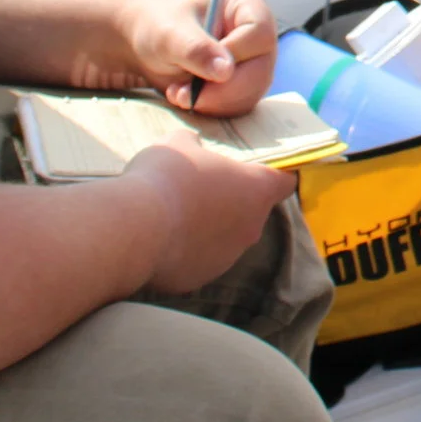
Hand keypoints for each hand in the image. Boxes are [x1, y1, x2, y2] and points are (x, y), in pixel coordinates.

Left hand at [116, 0, 277, 115]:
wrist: (143, 45)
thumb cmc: (157, 26)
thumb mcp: (170, 34)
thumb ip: (197, 50)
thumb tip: (226, 71)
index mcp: (247, 6)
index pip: (258, 34)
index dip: (233, 55)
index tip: (199, 70)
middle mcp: (257, 34)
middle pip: (260, 69)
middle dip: (221, 89)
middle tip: (183, 93)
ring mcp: (254, 61)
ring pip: (252, 92)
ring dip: (214, 102)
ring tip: (179, 93)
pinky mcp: (244, 84)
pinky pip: (240, 105)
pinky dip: (213, 108)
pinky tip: (188, 98)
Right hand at [124, 132, 297, 294]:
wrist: (136, 229)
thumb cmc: (166, 178)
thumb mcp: (178, 144)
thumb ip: (193, 143)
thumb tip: (191, 143)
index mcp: (257, 190)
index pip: (284, 183)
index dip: (275, 176)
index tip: (259, 171)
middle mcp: (251, 227)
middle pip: (252, 212)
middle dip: (231, 202)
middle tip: (200, 190)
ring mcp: (228, 257)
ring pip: (225, 239)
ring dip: (208, 229)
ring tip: (175, 216)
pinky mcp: (201, 279)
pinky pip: (198, 261)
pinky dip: (185, 253)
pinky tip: (161, 240)